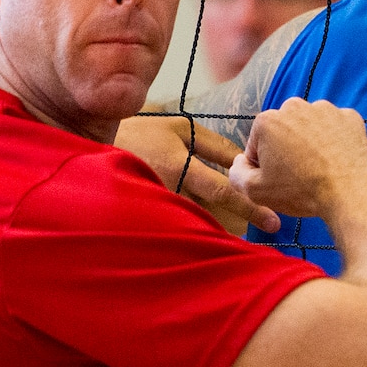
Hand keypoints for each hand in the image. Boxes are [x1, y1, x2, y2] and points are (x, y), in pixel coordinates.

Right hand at [116, 114, 280, 233]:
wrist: (93, 146)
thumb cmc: (142, 133)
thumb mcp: (179, 129)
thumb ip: (213, 145)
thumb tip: (244, 162)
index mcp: (178, 165)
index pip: (221, 190)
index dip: (249, 207)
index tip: (273, 221)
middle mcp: (168, 188)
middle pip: (214, 212)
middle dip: (242, 219)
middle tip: (269, 227)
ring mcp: (157, 204)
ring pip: (197, 222)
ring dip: (219, 228)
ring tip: (240, 231)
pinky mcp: (148, 214)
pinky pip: (180, 224)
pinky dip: (197, 229)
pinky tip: (209, 236)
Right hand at [230, 98, 366, 221]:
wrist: (351, 193)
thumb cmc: (302, 192)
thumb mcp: (256, 191)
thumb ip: (237, 174)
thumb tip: (239, 163)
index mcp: (267, 121)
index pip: (258, 144)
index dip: (264, 166)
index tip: (278, 179)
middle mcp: (295, 106)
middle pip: (284, 132)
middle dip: (287, 150)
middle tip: (299, 176)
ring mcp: (326, 109)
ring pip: (311, 128)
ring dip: (311, 144)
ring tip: (320, 169)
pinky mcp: (350, 117)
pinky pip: (336, 129)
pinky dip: (335, 142)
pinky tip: (337, 161)